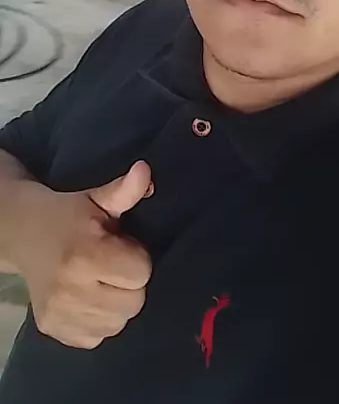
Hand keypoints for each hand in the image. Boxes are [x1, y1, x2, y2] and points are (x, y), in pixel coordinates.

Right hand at [15, 162, 152, 348]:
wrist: (23, 234)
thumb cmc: (68, 215)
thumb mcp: (96, 199)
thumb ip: (125, 190)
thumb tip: (145, 170)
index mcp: (84, 254)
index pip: (141, 271)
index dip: (137, 256)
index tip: (122, 246)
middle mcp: (71, 289)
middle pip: (134, 302)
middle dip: (131, 283)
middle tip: (114, 264)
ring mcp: (61, 315)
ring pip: (118, 323)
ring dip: (118, 304)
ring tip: (103, 281)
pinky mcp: (54, 331)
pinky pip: (98, 337)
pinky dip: (100, 321)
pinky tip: (90, 298)